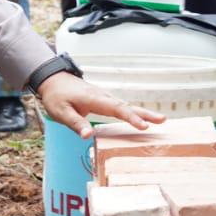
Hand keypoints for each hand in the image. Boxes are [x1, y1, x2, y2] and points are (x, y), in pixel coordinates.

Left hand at [37, 72, 164, 138]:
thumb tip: (88, 136)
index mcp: (93, 99)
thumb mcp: (60, 112)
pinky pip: (120, 107)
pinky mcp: (103, 100)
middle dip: (145, 114)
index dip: (131, 118)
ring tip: (159, 120)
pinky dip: (132, 112)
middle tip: (162, 120)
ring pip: (125, 106)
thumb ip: (75, 123)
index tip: (144, 126)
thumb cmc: (56, 96)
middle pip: (126, 106)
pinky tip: (142, 118)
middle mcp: (102, 97)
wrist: (52, 80)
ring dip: (142, 113)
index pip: (116, 109)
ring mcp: (104, 98)